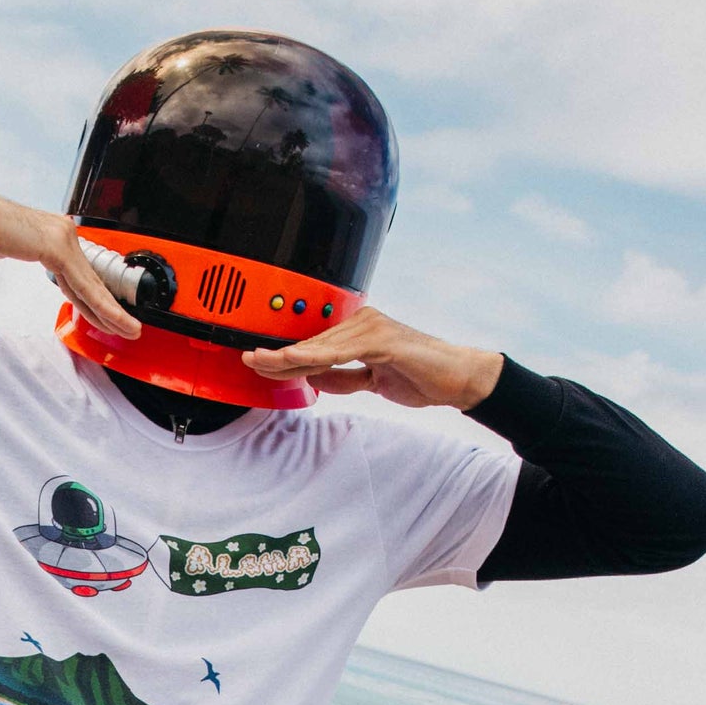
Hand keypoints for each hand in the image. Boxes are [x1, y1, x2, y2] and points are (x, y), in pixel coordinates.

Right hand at [0, 183, 140, 340]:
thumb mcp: (14, 247)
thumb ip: (33, 253)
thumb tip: (39, 263)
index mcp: (57, 232)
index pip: (82, 273)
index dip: (98, 299)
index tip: (110, 318)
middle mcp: (64, 232)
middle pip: (91, 279)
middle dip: (111, 309)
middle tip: (131, 328)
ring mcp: (61, 237)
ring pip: (91, 283)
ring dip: (111, 311)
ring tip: (128, 329)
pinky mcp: (54, 246)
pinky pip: (80, 283)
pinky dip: (97, 304)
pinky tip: (110, 318)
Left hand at [241, 307, 503, 408]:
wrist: (456, 380)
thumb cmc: (419, 377)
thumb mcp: (372, 381)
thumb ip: (344, 378)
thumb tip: (313, 378)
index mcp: (359, 330)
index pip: (315, 344)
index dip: (285, 354)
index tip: (259, 361)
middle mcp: (363, 322)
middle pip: (312, 341)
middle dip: (279, 354)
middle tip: (248, 359)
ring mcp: (373, 328)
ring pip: (322, 345)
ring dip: (291, 356)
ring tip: (263, 362)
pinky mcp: (383, 340)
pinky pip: (344, 352)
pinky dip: (320, 357)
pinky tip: (298, 361)